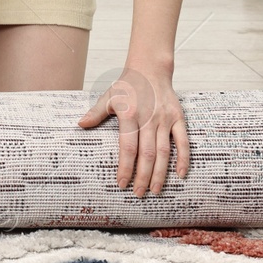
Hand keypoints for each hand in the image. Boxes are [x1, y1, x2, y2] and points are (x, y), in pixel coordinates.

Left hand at [77, 66, 189, 195]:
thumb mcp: (108, 97)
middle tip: (138, 193)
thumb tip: (80, 125)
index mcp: (130, 115)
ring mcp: (165, 119)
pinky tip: (180, 175)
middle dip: (142, 176)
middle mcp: (149, 118)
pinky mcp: (178, 118)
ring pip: (163, 151)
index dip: (125, 167)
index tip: (121, 184)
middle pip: (146, 153)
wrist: (150, 68)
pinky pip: (182, 141)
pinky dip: (183, 158)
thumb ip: (95, 113)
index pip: (127, 147)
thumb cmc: (127, 85)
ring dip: (160, 173)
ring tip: (155, 190)